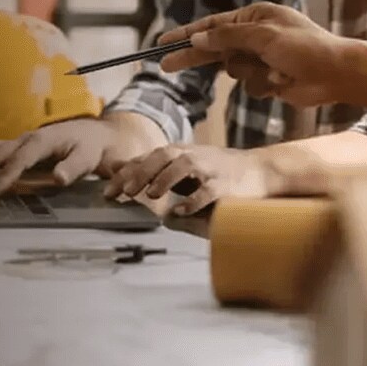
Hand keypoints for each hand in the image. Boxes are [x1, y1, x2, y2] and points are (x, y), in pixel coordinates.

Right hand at [0, 117, 159, 195]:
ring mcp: (19, 141)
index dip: (6, 175)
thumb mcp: (90, 157)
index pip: (20, 158)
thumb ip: (74, 167)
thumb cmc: (92, 148)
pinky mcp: (15, 146)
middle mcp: (27, 138)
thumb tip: (58, 178)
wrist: (95, 133)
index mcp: (44, 140)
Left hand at [103, 145, 286, 214]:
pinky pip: (208, 190)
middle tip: (125, 192)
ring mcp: (209, 168)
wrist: (259, 170)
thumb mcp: (182, 167)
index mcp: (178, 154)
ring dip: (164, 179)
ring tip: (150, 195)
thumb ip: (154, 171)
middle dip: (140, 173)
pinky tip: (180, 211)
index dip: (125, 173)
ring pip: (183, 166)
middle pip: (161, 156)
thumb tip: (121, 173)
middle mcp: (191, 156)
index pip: (146, 159)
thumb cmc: (216, 171)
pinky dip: (192, 200)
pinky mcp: (225, 185)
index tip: (107, 192)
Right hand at [156, 2, 366, 107]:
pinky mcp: (267, 79)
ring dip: (250, 73)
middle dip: (195, 58)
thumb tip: (198, 38)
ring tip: (275, 71)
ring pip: (232, 70)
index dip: (186, 34)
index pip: (212, 25)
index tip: (163, 42)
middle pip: (214, 48)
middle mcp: (255, 35)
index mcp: (255, 16)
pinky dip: (262, 85)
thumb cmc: (305, 47)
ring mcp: (260, 58)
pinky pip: (248, 85)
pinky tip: (281, 82)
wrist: (337, 75)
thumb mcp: (263, 36)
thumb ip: (227, 37)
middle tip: (165, 66)